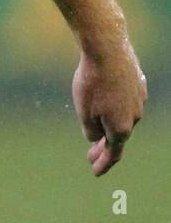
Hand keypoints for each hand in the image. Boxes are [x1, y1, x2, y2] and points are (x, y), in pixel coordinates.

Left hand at [72, 41, 145, 175]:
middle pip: (118, 136)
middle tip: (91, 155)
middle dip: (104, 148)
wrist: (107, 50)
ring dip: (110, 125)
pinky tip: (108, 104)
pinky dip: (116, 106)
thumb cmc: (92, 82)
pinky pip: (126, 100)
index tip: (95, 172)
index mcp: (121, 128)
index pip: (113, 153)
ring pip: (123, 117)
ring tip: (98, 131)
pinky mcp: (137, 84)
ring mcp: (139, 100)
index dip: (104, 164)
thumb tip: (96, 137)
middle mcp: (134, 117)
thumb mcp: (84, 111)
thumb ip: (91, 130)